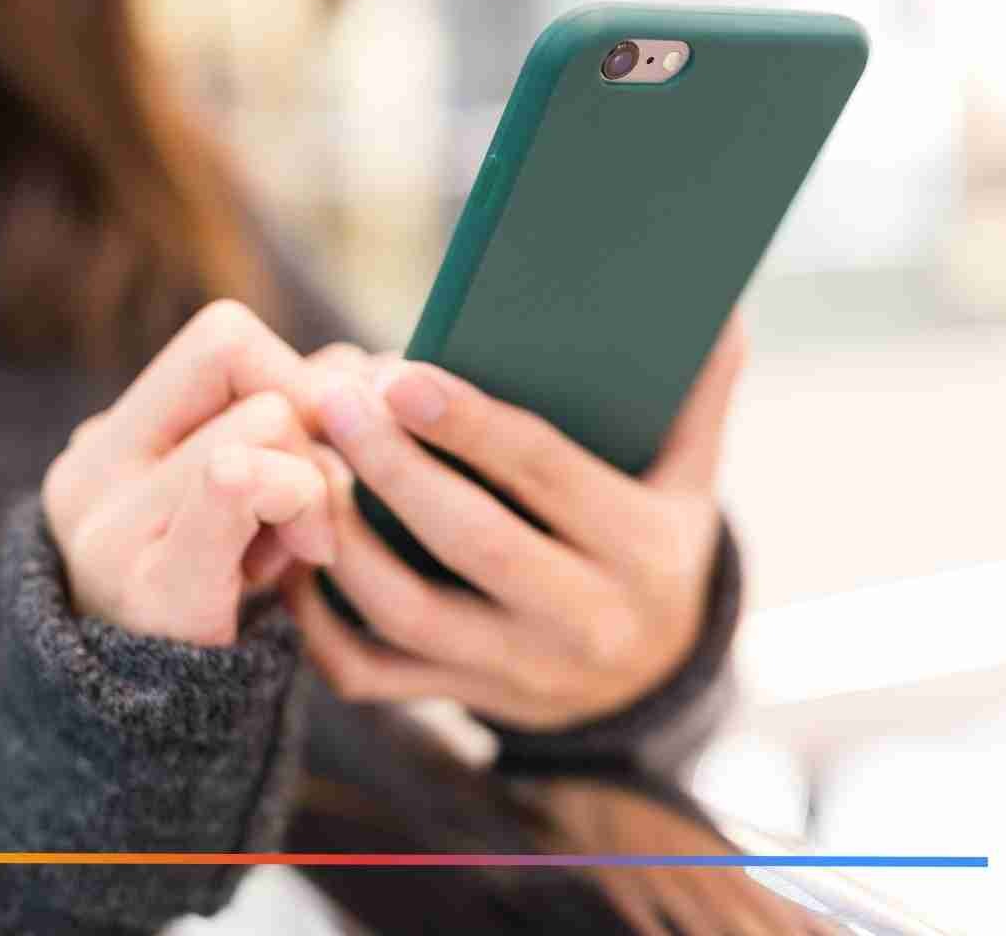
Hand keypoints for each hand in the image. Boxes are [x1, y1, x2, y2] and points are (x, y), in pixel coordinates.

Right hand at [41, 301, 336, 645]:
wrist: (165, 747)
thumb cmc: (230, 607)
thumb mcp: (240, 500)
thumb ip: (285, 425)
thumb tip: (366, 368)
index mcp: (108, 441)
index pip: (223, 337)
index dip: (297, 373)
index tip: (322, 443)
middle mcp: (89, 476)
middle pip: (245, 366)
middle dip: (312, 425)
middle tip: (318, 505)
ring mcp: (109, 534)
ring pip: (262, 425)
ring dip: (316, 484)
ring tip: (301, 549)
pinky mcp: (153, 588)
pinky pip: (236, 480)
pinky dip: (295, 502)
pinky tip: (305, 560)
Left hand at [285, 316, 746, 729]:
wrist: (654, 681)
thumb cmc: (654, 543)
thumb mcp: (689, 478)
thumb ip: (696, 394)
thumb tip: (716, 301)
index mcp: (644, 549)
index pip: (547, 475)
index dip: (470, 425)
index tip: (401, 372)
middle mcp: (588, 620)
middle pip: (470, 542)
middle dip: (390, 468)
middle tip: (328, 397)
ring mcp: (522, 674)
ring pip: (406, 613)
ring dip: (340, 537)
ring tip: (297, 462)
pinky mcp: (464, 704)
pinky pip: (371, 672)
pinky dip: (316, 618)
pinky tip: (289, 546)